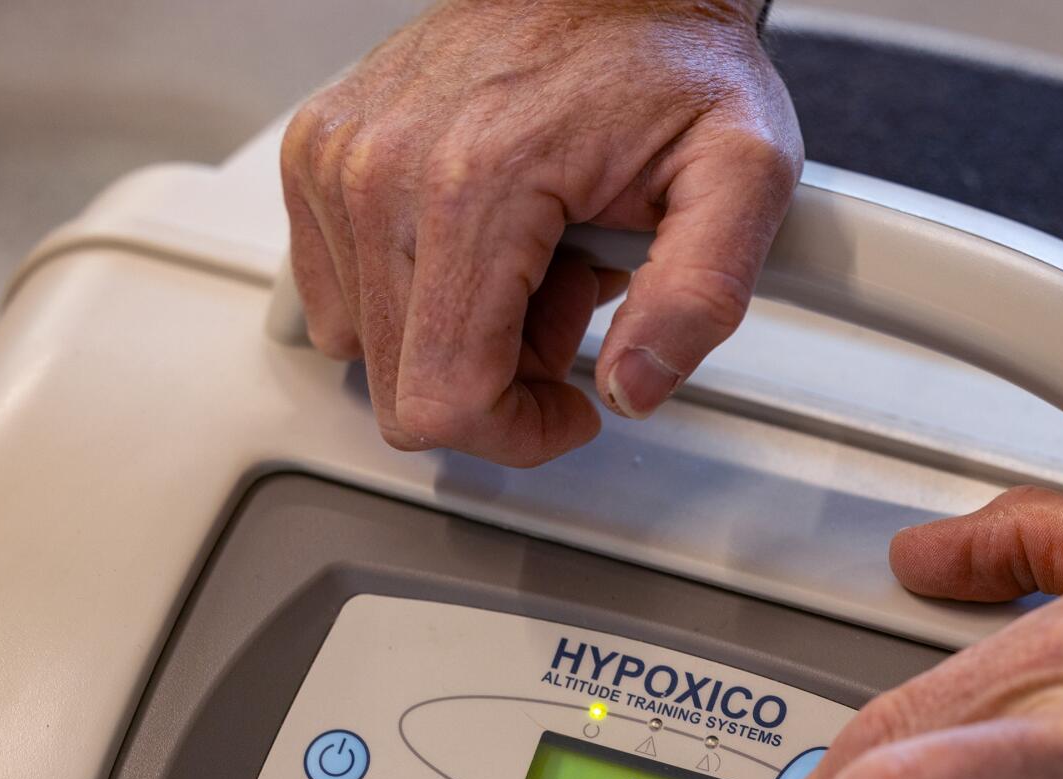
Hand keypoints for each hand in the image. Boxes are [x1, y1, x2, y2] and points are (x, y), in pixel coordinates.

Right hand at [281, 0, 799, 465]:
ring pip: (366, 344)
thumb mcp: (743, 172)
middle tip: (572, 307)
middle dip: (497, 380)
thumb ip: (703, 294)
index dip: (519, 434)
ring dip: (460, 335)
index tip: (576, 403)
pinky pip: (339, 288)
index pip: (445, 398)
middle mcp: (381, 167)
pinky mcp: (320, 153)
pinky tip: (493, 241)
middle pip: (402, 385)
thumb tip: (634, 387)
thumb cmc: (673, 61)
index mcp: (474, 180)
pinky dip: (416, 291)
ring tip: (540, 261)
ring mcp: (337, 157)